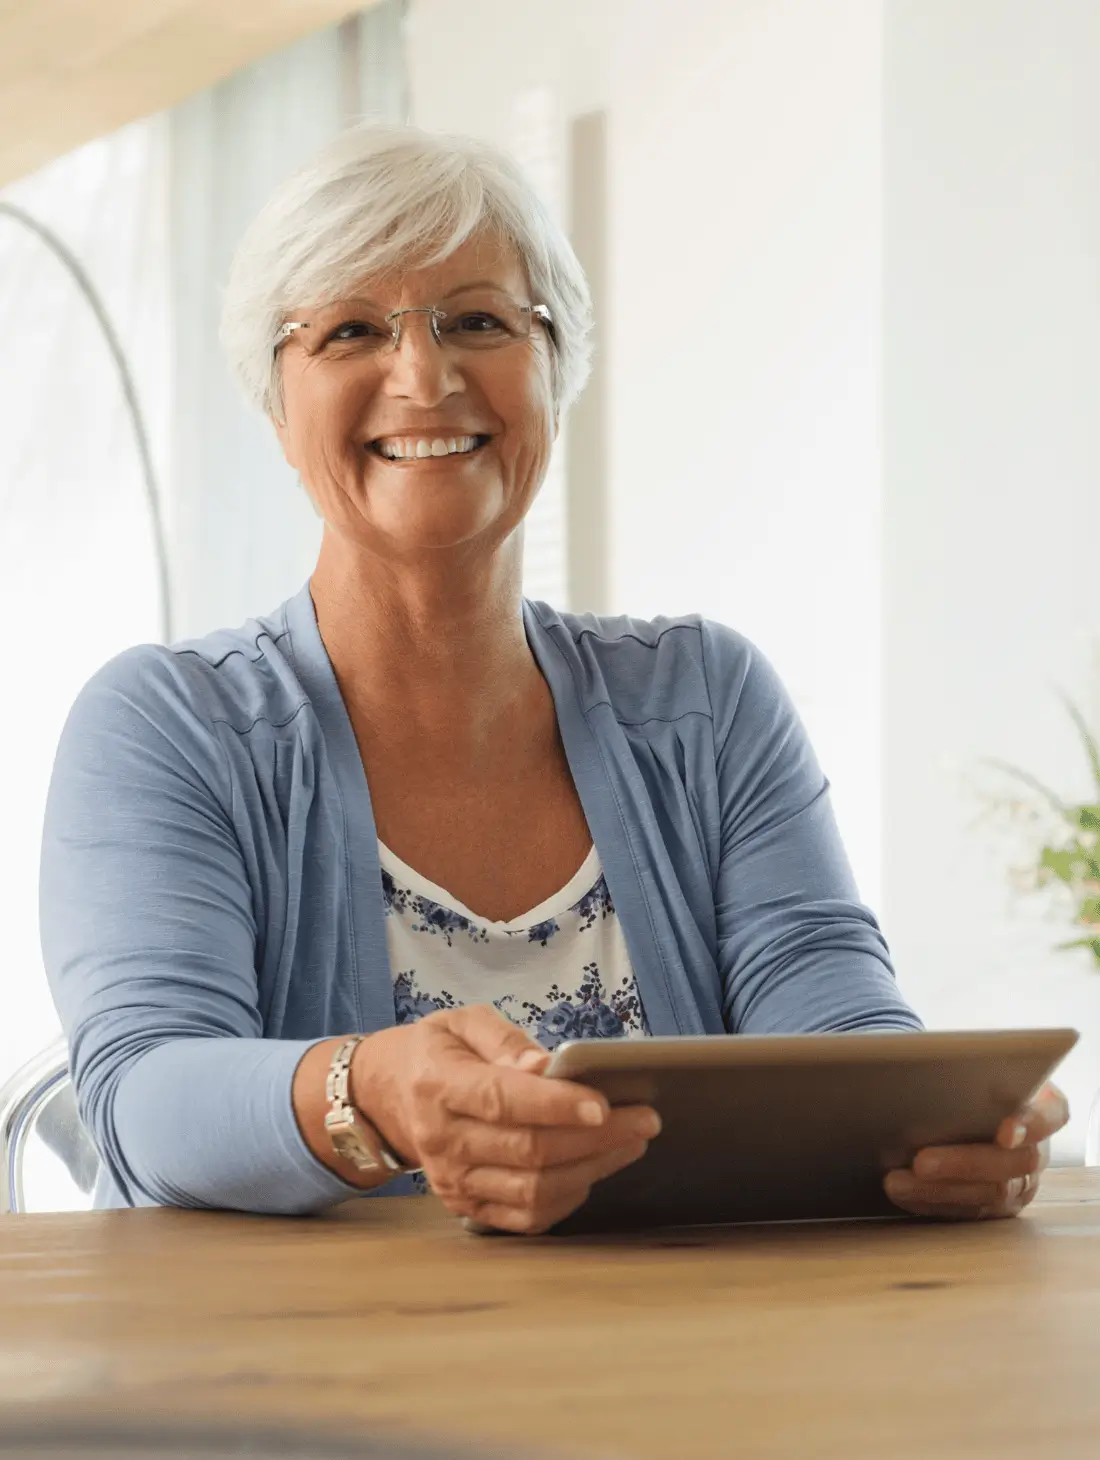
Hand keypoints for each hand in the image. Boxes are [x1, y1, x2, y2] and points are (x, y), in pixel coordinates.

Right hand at [351, 1005, 659, 1233]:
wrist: (389, 1095)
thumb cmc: (438, 1052)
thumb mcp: (462, 1023)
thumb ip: (505, 1041)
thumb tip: (547, 1067)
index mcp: (439, 1085)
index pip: (503, 1100)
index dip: (556, 1105)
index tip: (604, 1102)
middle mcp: (442, 1139)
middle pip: (529, 1150)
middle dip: (596, 1137)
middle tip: (644, 1118)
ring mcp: (453, 1180)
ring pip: (533, 1188)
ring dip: (592, 1168)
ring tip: (631, 1142)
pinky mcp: (466, 1205)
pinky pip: (526, 1215)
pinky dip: (568, 1198)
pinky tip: (594, 1170)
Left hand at [883, 1082, 1069, 1219]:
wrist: (968, 1104)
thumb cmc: (976, 1078)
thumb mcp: (981, 1066)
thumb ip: (972, 1069)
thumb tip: (928, 1065)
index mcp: (1045, 1106)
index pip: (1050, 1115)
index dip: (1031, 1124)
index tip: (1005, 1131)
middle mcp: (1038, 1148)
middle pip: (1012, 1162)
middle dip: (963, 1163)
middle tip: (920, 1161)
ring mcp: (1021, 1181)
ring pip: (989, 1193)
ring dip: (939, 1189)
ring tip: (897, 1182)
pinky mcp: (998, 1205)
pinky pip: (970, 1212)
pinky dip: (933, 1202)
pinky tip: (903, 1193)